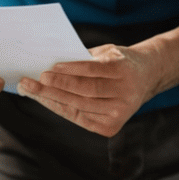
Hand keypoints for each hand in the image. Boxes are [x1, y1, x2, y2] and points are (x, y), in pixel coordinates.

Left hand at [20, 43, 159, 135]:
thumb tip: (51, 65)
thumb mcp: (107, 52)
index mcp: (125, 70)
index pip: (94, 71)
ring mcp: (120, 113)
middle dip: (56, 87)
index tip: (48, 69)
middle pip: (85, 91)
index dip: (71, 71)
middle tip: (32, 82)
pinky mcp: (112, 127)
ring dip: (53, 99)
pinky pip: (81, 117)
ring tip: (33, 91)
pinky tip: (47, 101)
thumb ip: (85, 58)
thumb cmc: (119, 61)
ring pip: (80, 106)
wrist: (146, 77)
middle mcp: (126, 93)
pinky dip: (62, 109)